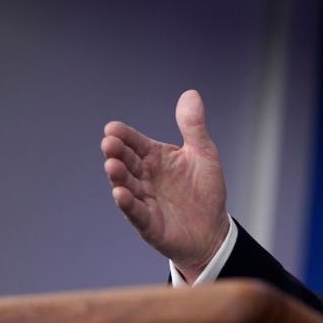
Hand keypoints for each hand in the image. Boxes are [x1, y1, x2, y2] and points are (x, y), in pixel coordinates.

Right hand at [102, 90, 229, 283]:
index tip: (113, 128)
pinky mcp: (148, 222)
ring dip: (118, 176)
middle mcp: (145, 176)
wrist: (213, 228)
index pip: (135, 142)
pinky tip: (121, 194)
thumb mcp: (204, 154)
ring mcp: (144, 199)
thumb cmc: (205, 189)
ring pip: (126, 185)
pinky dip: (127, 204)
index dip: (124, 135)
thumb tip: (191, 94)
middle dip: (117, 153)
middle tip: (109, 143)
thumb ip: (194, 127)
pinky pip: (135, 212)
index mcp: (155, 157)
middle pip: (127, 161)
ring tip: (112, 165)